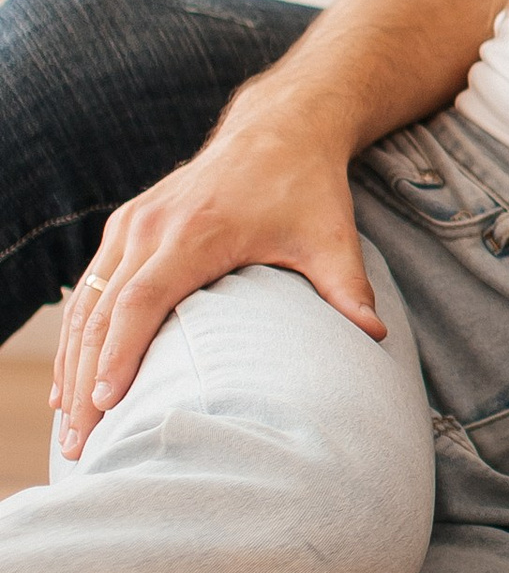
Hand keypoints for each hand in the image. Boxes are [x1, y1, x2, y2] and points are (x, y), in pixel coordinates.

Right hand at [51, 115, 385, 456]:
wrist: (279, 127)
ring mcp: (134, 223)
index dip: (119, 354)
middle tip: (79, 445)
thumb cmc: (306, 188)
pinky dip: (77, 336)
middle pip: (101, 312)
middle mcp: (153, 225)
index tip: (105, 405)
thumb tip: (375, 335)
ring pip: (86, 304)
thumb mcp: (332, 238)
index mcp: (196, 231)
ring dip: (73, 366)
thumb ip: (347, 289)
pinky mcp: (127, 225)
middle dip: (85, 381)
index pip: (142, 300)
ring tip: (70, 429)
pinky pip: (89, 287)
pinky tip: (72, 383)